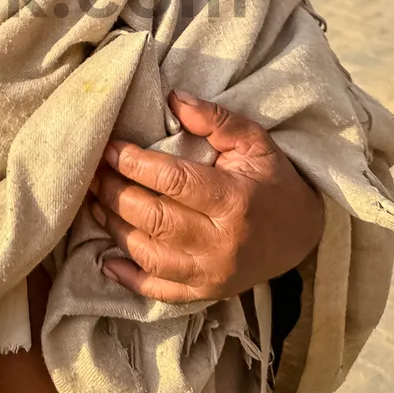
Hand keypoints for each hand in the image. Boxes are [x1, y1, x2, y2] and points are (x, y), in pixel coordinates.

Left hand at [88, 90, 324, 303]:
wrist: (301, 234)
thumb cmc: (272, 180)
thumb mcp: (254, 141)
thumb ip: (215, 119)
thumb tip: (173, 99)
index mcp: (233, 201)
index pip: (173, 181)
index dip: (134, 163)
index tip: (109, 147)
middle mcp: (220, 243)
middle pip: (154, 219)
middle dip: (114, 193)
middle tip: (92, 172)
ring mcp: (211, 274)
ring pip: (148, 254)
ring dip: (113, 227)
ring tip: (93, 201)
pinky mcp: (205, 292)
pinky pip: (158, 291)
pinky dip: (127, 277)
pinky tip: (104, 259)